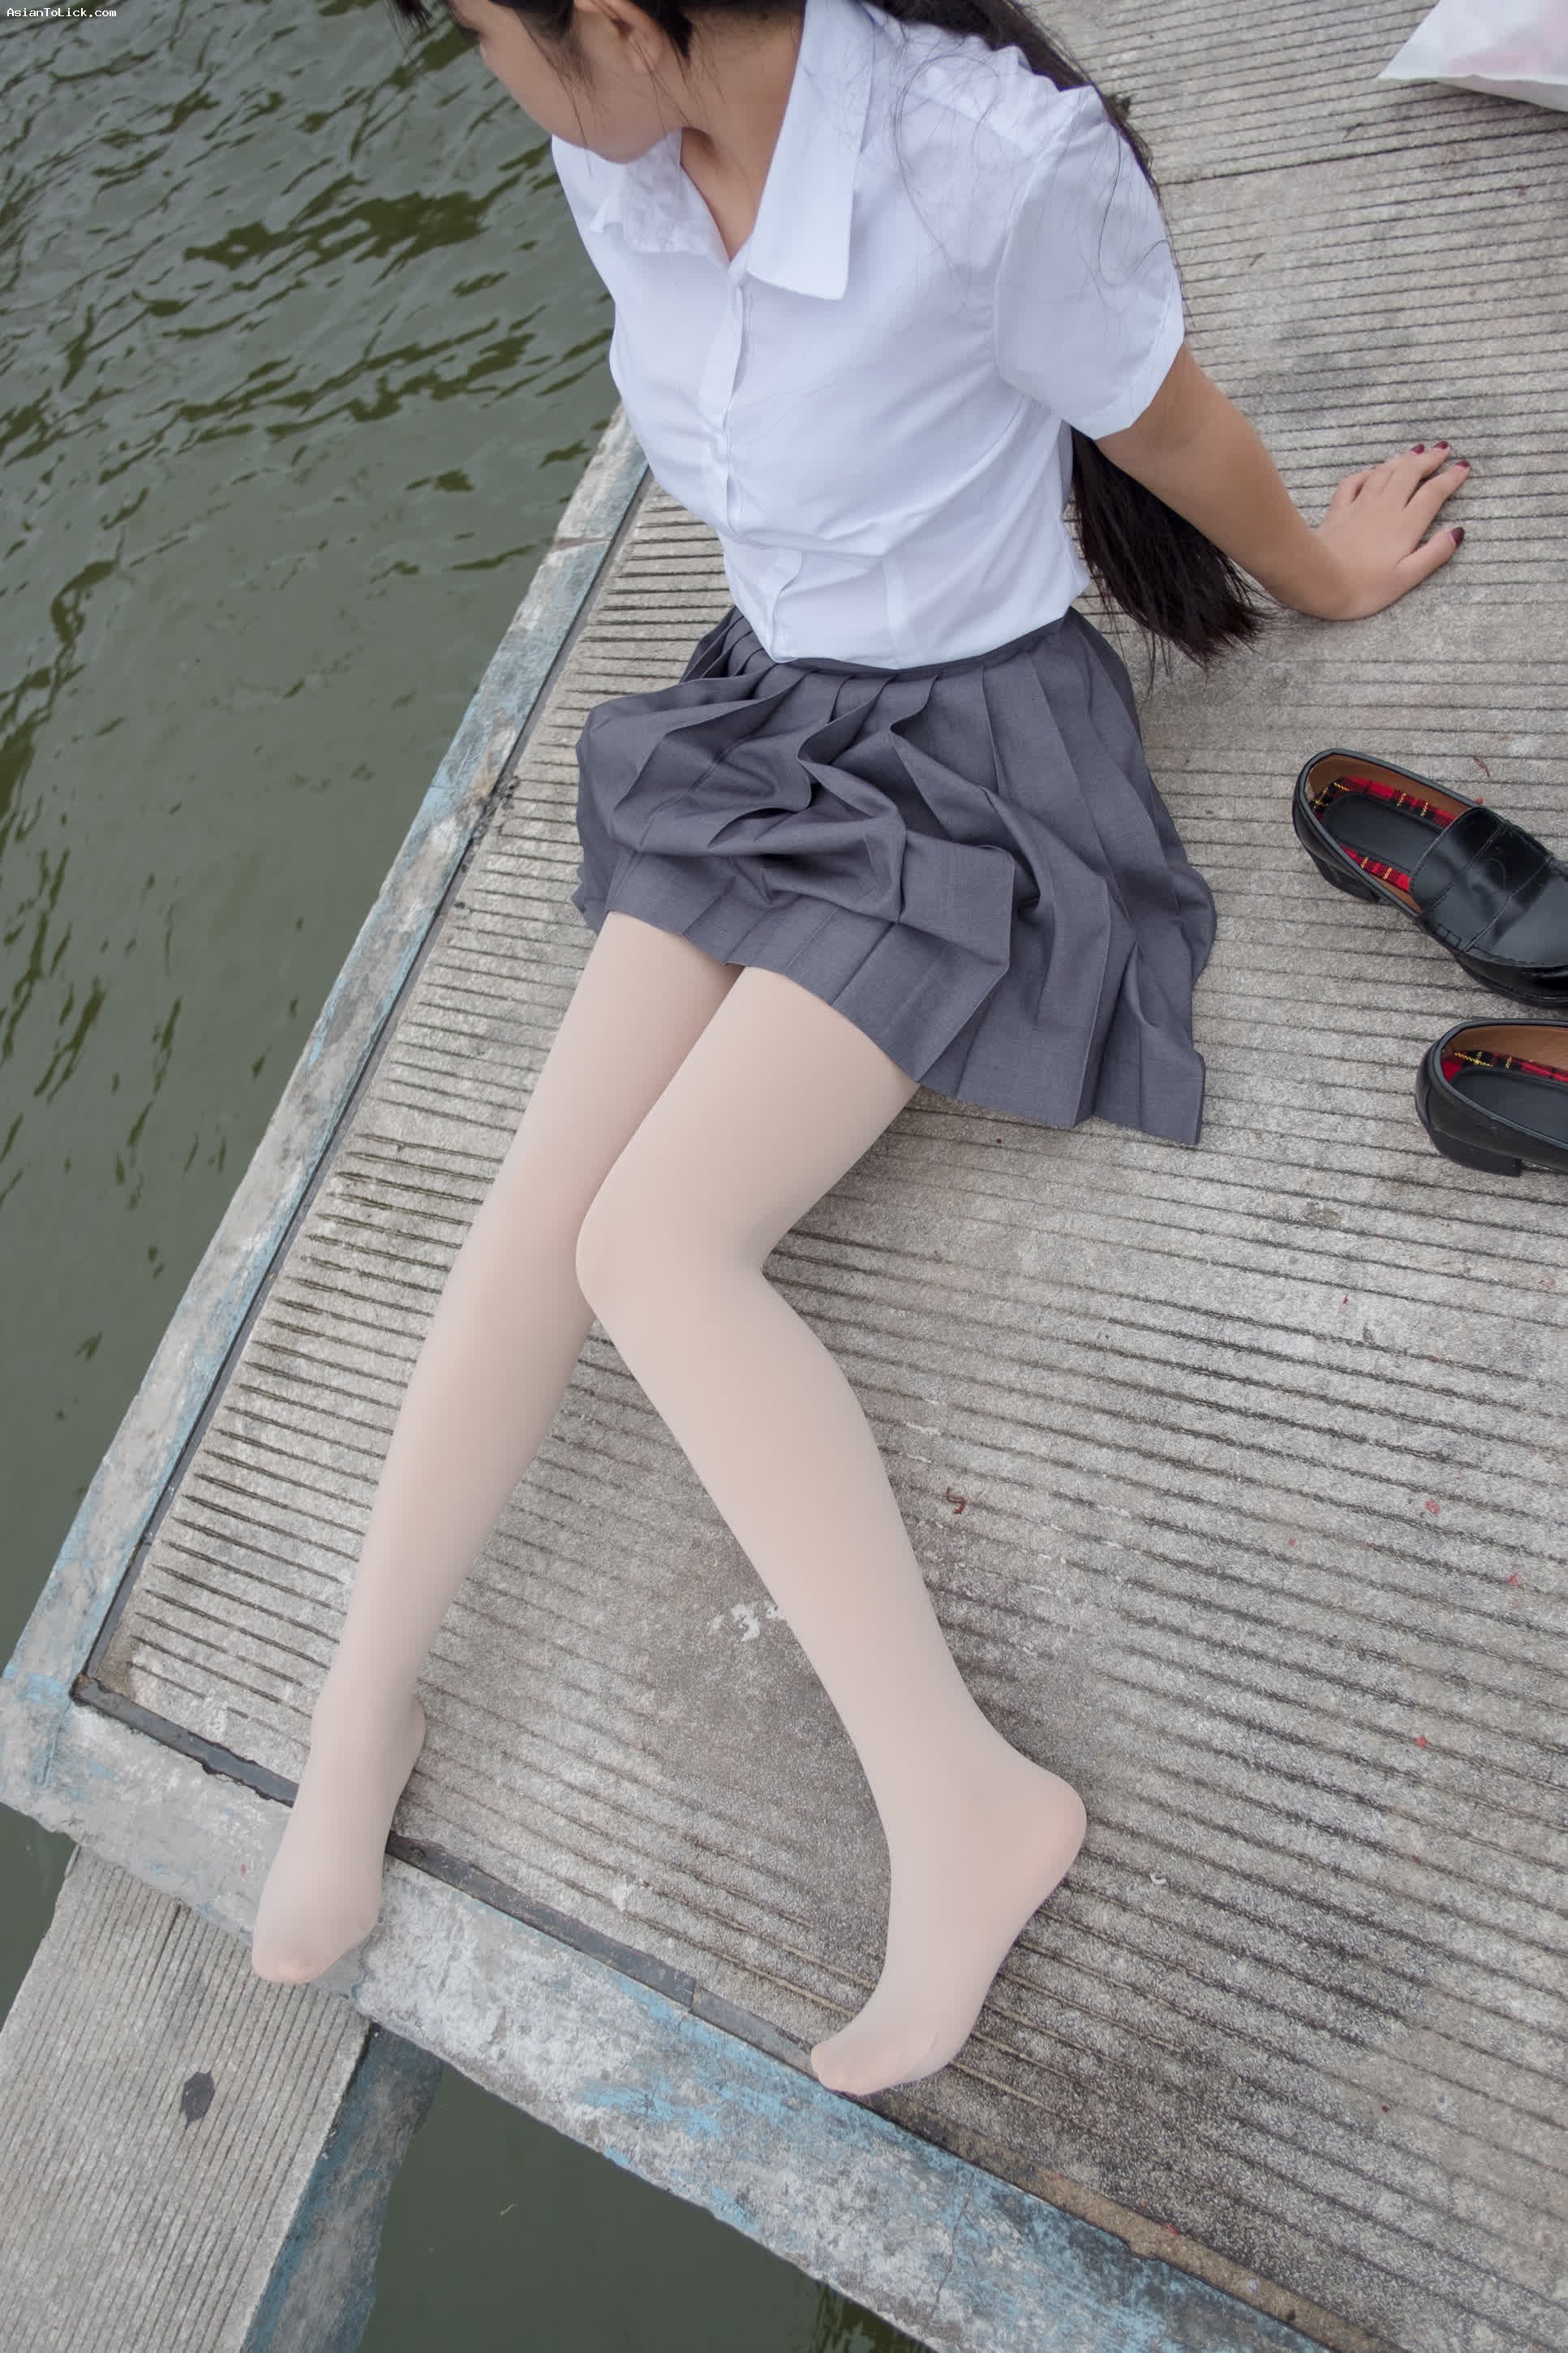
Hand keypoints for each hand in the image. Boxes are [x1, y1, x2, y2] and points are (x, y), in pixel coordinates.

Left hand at [1312, 443, 1470, 620]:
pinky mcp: (1338, 511)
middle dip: (1429, 459)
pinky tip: (1373, 472)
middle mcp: (1385, 507)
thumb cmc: (1362, 588)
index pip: (1434, 493)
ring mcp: (1359, 506)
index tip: (1463, 468)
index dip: (1451, 478)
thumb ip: (1433, 554)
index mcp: (1406, 524)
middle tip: (1443, 449)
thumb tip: (1457, 533)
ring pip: (1384, 472)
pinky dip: (1367, 473)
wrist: (1316, 581)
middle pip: (1410, 473)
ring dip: (1402, 459)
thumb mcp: (1406, 579)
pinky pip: (1354, 482)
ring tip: (1415, 452)